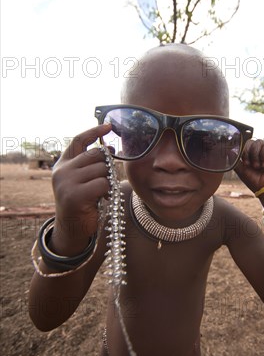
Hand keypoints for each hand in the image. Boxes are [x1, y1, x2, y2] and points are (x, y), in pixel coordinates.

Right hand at [51, 124, 111, 253]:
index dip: (94, 132)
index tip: (108, 126)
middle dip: (106, 167)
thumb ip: (90, 164)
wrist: (72, 229)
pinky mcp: (74, 195)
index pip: (78, 141)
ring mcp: (66, 182)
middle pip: (96, 155)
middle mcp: (62, 171)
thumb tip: (108, 148)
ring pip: (102, 169)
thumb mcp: (82, 180)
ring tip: (100, 193)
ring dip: (107, 181)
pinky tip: (100, 199)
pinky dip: (107, 191)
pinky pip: (102, 184)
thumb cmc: (82, 203)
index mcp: (63, 164)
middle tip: (104, 182)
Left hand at [234, 140, 263, 193]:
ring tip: (259, 167)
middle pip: (251, 142)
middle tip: (251, 165)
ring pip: (259, 142)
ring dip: (257, 155)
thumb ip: (235, 160)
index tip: (244, 162)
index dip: (243, 150)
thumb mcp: (242, 171)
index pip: (245, 145)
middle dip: (248, 152)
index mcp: (252, 156)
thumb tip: (229, 150)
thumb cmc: (258, 183)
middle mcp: (260, 152)